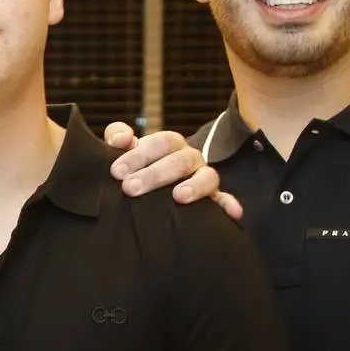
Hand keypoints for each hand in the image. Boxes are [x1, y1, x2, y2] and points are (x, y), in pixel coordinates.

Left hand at [102, 123, 241, 219]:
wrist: (150, 193)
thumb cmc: (136, 168)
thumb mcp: (124, 152)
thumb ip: (118, 137)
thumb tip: (121, 139)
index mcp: (170, 145)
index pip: (161, 142)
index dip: (139, 154)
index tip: (116, 171)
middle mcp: (190, 159)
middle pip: (180, 160)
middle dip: (155, 174)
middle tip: (130, 188)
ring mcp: (203, 178)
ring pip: (207, 176)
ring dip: (195, 186)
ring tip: (179, 197)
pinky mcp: (214, 199)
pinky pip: (225, 200)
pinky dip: (229, 204)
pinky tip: (233, 213)